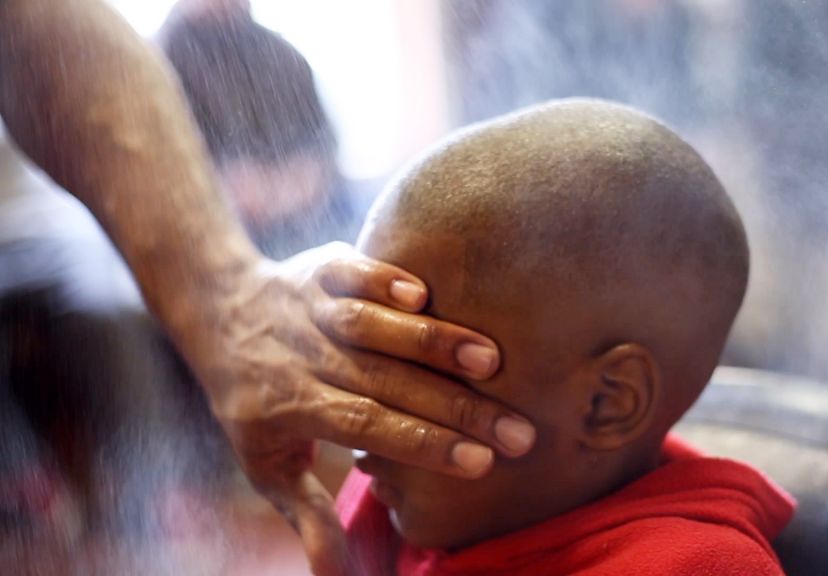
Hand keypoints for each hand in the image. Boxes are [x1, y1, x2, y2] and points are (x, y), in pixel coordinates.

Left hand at [178, 242, 535, 574]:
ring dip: (431, 341)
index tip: (482, 464)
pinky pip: (353, 272)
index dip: (424, 445)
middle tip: (518, 431)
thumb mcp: (266, 463)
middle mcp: (302, 356)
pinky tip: (424, 294)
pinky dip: (384, 280)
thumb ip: (306, 514)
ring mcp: (310, 308)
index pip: (368, 426)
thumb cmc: (252, 398)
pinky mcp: (321, 268)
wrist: (216, 310)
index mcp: (291, 405)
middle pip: (385, 382)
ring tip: (494, 360)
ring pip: (372, 326)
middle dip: (457, 407)